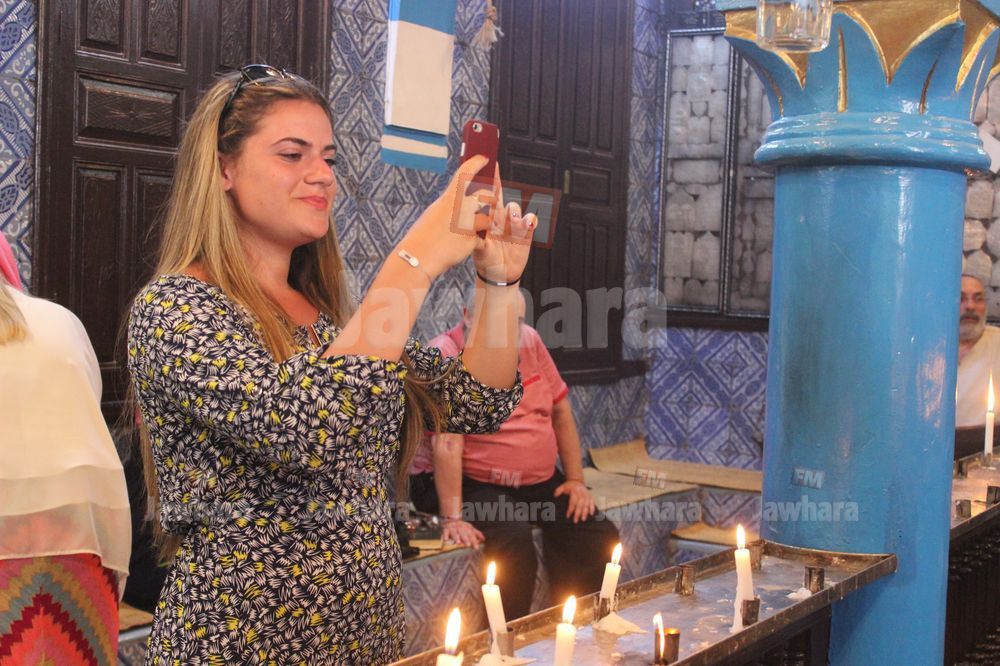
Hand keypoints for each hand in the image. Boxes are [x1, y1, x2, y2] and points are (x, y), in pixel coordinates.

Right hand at [396, 156, 496, 279]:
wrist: (417, 256)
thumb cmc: (422, 235)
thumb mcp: (434, 212)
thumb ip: (450, 204)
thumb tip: (460, 199)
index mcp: (449, 197)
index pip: (467, 172)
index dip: (478, 162)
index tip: (486, 158)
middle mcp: (461, 207)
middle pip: (487, 195)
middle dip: (491, 199)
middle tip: (491, 201)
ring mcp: (468, 224)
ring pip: (488, 218)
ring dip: (485, 223)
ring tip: (475, 228)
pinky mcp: (472, 241)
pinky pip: (482, 239)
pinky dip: (476, 242)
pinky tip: (465, 245)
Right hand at [441, 518, 484, 546]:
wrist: (450, 518)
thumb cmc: (461, 526)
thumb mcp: (469, 528)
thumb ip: (476, 533)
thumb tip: (483, 539)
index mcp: (466, 527)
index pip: (471, 534)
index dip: (474, 540)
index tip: (476, 547)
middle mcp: (460, 527)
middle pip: (463, 533)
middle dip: (466, 539)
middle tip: (468, 545)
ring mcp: (453, 527)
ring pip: (455, 532)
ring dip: (456, 537)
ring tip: (458, 543)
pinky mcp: (446, 529)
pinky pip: (445, 531)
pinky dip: (445, 535)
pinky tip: (446, 540)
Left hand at [473, 170, 536, 282]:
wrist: (500, 274)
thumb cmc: (486, 258)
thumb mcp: (479, 249)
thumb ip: (479, 242)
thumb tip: (477, 237)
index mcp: (488, 218)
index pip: (488, 195)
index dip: (490, 179)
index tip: (491, 162)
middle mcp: (502, 218)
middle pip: (503, 199)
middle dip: (501, 189)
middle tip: (499, 193)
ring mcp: (514, 225)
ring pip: (516, 209)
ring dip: (514, 212)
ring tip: (513, 220)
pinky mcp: (526, 234)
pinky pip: (531, 222)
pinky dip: (530, 221)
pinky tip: (529, 222)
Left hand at [554, 479, 595, 523]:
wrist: (577, 481)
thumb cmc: (569, 485)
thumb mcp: (563, 486)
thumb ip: (558, 490)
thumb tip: (555, 495)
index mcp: (575, 491)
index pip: (572, 502)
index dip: (570, 510)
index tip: (568, 516)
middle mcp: (581, 494)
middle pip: (580, 505)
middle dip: (578, 514)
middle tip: (575, 521)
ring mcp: (587, 495)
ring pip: (586, 505)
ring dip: (585, 513)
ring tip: (583, 519)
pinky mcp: (590, 496)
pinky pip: (592, 503)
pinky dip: (592, 508)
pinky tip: (591, 514)